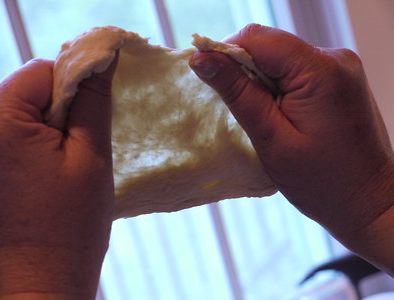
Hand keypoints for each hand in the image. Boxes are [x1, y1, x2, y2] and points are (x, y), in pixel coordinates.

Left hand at [0, 57, 116, 298]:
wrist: (40, 281)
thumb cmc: (70, 224)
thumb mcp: (92, 155)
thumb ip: (95, 101)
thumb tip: (103, 57)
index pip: (43, 70)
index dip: (76, 84)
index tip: (94, 114)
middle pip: (29, 89)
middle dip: (62, 108)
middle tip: (81, 147)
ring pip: (24, 112)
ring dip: (52, 127)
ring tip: (66, 164)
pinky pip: (14, 134)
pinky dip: (39, 142)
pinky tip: (52, 171)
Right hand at [190, 24, 393, 272]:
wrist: (368, 202)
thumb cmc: (322, 182)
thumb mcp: (271, 138)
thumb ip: (238, 93)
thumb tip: (202, 59)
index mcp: (320, 71)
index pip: (257, 39)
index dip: (224, 51)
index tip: (205, 74)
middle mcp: (335, 59)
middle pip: (269, 44)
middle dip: (242, 69)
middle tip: (236, 106)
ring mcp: (339, 68)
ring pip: (280, 57)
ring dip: (259, 80)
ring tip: (260, 116)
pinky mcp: (337, 79)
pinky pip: (295, 69)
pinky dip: (276, 85)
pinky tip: (276, 112)